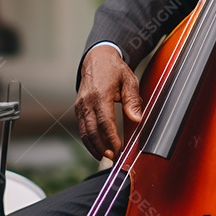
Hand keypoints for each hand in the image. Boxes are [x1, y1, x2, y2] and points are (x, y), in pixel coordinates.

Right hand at [74, 46, 143, 160]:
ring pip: (84, 132)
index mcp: (100, 94)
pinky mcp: (78, 109)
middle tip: (114, 157)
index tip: (120, 149)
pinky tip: (98, 148)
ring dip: (94, 147)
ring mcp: (80, 106)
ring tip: (107, 157)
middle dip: (102, 147)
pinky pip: (82, 128)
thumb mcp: (129, 80)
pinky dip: (89, 141)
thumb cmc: (115, 70)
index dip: (112, 139)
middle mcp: (87, 102)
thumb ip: (132, 100)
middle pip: (92, 131)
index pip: (105, 122)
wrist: (97, 58)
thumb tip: (137, 119)